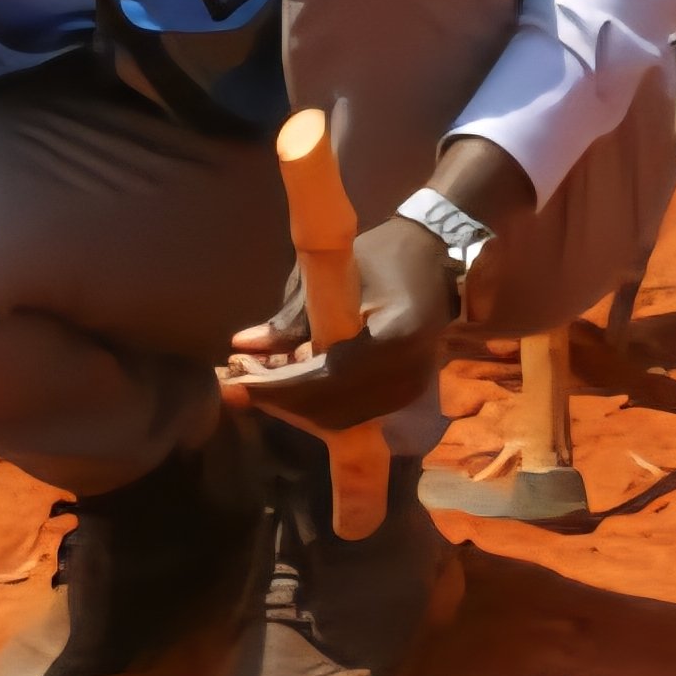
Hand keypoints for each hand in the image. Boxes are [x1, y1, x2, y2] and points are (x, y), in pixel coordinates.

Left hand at [224, 209, 464, 436]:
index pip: (327, 378)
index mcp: (393, 337)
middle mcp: (407, 372)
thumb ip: (290, 319)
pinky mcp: (406, 394)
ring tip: (260, 382)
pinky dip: (320, 404)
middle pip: (334, 408)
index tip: (240, 376)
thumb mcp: (330, 276)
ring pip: (342, 418)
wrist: (435, 259)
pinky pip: (357, 412)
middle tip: (240, 381)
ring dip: (298, 405)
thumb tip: (242, 347)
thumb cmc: (381, 258)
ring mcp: (411, 388)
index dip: (280, 385)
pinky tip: (292, 385)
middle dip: (283, 399)